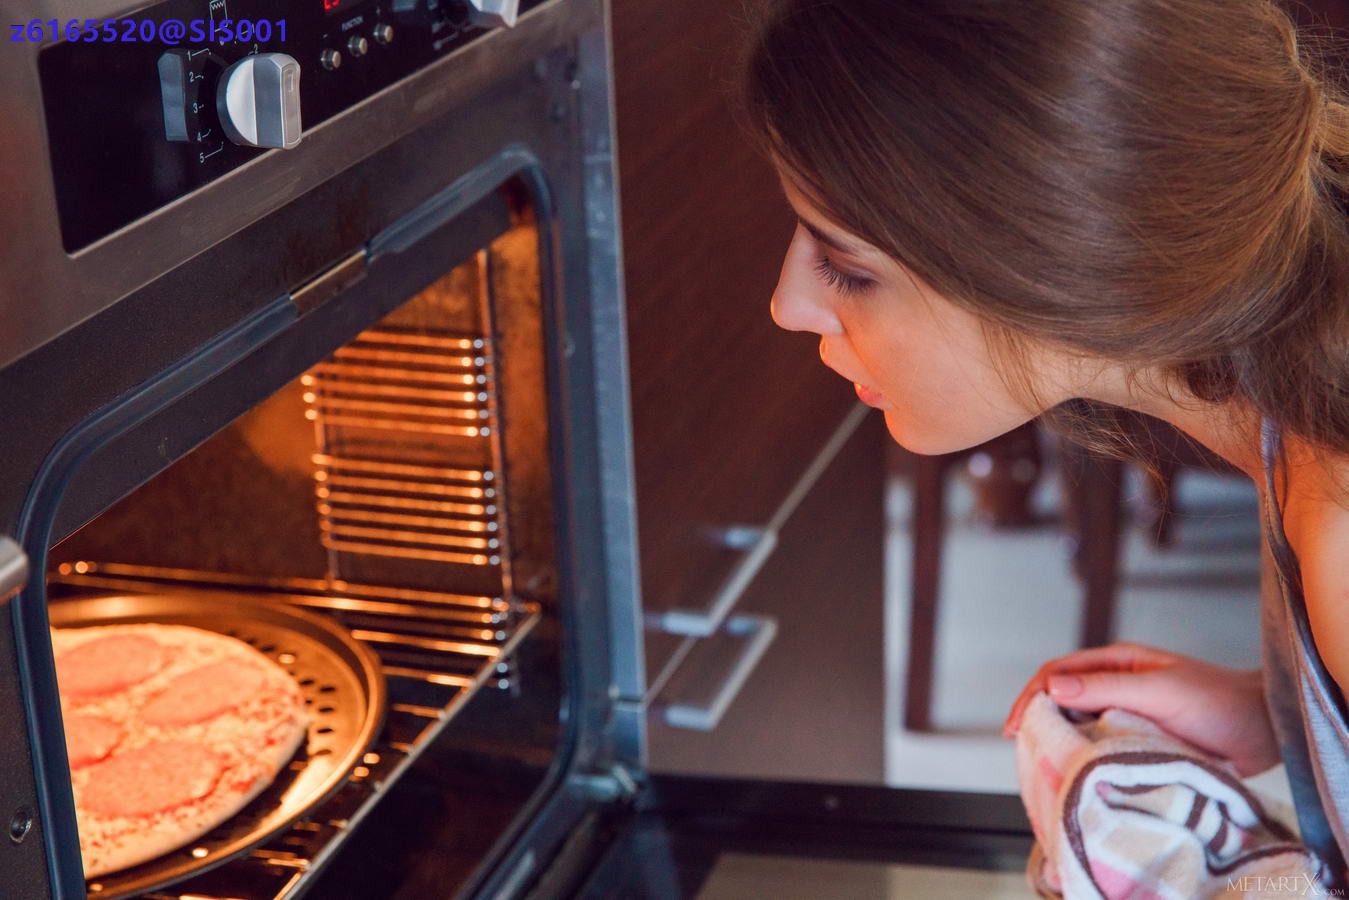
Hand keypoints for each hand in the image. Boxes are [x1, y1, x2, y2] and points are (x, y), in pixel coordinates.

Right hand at [1002, 642, 1278, 776]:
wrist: (1263, 729)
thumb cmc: (1217, 702)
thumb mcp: (1159, 690)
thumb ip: (1107, 687)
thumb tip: (1053, 688)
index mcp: (1117, 662)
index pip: (1057, 673)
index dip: (1030, 697)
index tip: (1015, 727)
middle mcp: (1117, 684)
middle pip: (1062, 698)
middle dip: (1037, 720)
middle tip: (1021, 750)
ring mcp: (1128, 711)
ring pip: (1079, 723)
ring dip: (1059, 739)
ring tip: (1041, 763)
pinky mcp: (1139, 737)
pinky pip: (1101, 744)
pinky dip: (1083, 755)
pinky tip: (1075, 771)